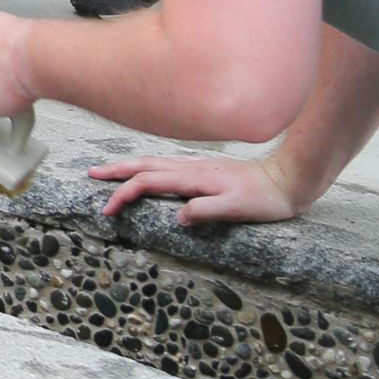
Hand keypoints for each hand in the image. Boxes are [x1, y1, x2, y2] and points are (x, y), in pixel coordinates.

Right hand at [90, 149, 303, 226]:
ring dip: (128, 165)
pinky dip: (147, 166)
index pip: (148, 182)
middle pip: (144, 165)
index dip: (124, 194)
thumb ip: (206, 211)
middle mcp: (191, 167)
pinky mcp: (204, 169)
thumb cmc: (264, 198)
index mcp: (193, 178)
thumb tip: (178, 216)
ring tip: (110, 169)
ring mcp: (197, 166)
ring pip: (154, 162)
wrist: (286, 179)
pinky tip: (147, 170)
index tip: (108, 210)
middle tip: (92, 174)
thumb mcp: (237, 209)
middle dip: (116, 170)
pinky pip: (166, 164)